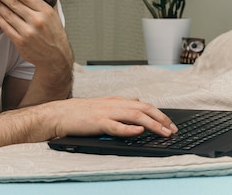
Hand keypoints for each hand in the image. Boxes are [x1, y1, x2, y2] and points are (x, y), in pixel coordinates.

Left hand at [0, 0, 72, 69]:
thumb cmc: (54, 34)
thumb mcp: (54, 15)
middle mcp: (37, 21)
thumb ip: (45, 2)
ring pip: (8, 15)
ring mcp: (28, 32)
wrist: (56, 56)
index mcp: (46, 12)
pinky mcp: (20, 42)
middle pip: (15, 4)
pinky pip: (6, 27)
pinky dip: (0, 18)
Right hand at [49, 96, 178, 137]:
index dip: (158, 113)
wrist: (58, 114)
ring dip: (152, 124)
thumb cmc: (78, 113)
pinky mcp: (97, 123)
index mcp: (114, 101)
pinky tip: (139, 131)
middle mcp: (112, 104)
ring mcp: (105, 113)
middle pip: (142, 108)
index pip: (142, 104)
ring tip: (164, 132)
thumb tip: (135, 104)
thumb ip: (118, 106)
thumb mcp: (101, 106)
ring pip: (134, 116)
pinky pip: (116, 126)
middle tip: (173, 129)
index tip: (169, 123)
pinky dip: (129, 129)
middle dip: (161, 118)